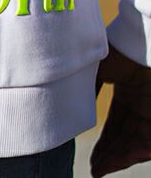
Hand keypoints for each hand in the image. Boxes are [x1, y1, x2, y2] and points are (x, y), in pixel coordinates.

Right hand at [90, 43, 150, 176]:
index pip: (114, 121)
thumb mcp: (95, 66)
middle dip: (107, 153)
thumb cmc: (122, 50)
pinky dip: (130, 157)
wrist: (144, 43)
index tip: (90, 150)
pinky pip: (146, 146)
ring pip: (131, 145)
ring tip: (97, 170)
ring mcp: (150, 115)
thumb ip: (83, 84)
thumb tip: (65, 100)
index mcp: (127, 91)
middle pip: (122, 136)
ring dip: (115, 159)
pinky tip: (112, 165)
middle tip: (92, 167)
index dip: (102, 137)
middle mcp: (139, 106)